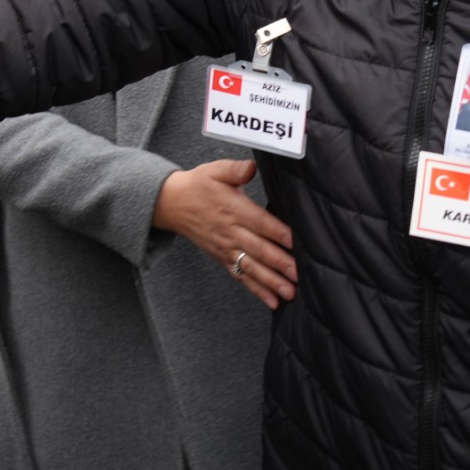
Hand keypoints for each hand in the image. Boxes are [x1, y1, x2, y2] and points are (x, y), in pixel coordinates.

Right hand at [152, 159, 297, 309]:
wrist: (171, 204)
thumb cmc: (198, 185)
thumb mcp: (215, 170)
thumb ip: (235, 169)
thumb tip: (252, 167)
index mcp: (233, 209)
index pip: (259, 222)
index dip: (278, 232)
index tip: (296, 242)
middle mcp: (230, 231)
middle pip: (258, 249)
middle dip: (279, 263)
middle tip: (298, 275)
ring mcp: (226, 248)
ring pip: (251, 268)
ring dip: (271, 282)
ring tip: (289, 293)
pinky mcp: (222, 258)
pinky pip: (241, 276)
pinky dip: (256, 290)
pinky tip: (272, 302)